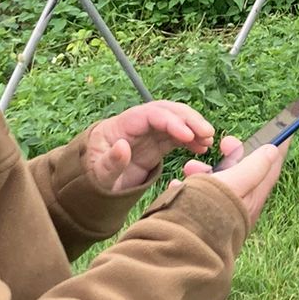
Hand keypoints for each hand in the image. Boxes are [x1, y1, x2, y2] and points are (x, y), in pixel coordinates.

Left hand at [82, 100, 214, 195]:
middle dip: (188, 119)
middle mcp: (135, 125)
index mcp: (119, 126)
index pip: (149, 114)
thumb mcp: (96, 176)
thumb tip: (123, 146)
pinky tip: (203, 147)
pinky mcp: (154, 146)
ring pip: (174, 121)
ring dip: (193, 127)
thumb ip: (110, 163)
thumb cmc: (90, 180)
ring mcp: (146, 134)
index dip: (170, 121)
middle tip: (207, 133)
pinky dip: (191, 139)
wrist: (89, 188)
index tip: (188, 135)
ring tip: (209, 140)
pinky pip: (176, 137)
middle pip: (165, 111)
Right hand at [185, 137, 284, 226]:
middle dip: (233, 155)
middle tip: (224, 143)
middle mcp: (241, 206)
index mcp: (253, 197)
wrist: (184, 250)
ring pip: (217, 185)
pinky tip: (178, 187)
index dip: (278, 148)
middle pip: (244, 173)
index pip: (271, 168)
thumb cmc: (210, 214)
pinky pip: (198, 199)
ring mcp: (223, 214)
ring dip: (205, 171)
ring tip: (189, 167)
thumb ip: (253, 167)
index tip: (284, 133)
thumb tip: (272, 151)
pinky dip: (189, 190)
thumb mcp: (234, 184)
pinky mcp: (203, 220)